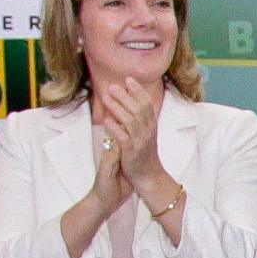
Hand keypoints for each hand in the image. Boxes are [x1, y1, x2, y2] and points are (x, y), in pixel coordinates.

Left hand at [98, 77, 174, 212]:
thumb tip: (129, 103)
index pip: (147, 104)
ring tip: (106, 98)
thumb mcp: (145, 135)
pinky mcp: (131, 152)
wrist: (149, 177)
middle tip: (112, 86)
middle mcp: (147, 132)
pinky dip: (115, 128)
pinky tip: (106, 121)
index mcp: (151, 126)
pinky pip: (123, 138)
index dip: (138, 91)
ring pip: (130, 121)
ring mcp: (140, 142)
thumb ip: (138, 120)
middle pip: (138, 109)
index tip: (129, 79)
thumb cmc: (144, 155)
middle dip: (125, 96)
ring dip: (117, 108)